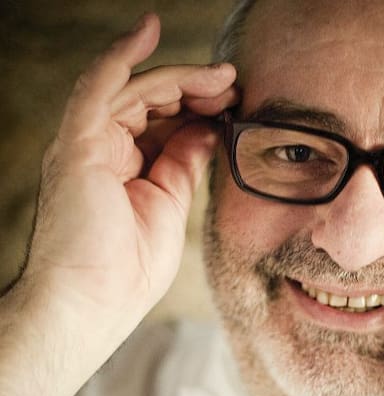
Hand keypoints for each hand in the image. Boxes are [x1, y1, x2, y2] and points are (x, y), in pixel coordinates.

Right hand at [24, 13, 237, 343]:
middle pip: (150, 99)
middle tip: (234, 84)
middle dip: (195, 88)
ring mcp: (88, 144)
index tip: (235, 101)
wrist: (94, 306)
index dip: (198, 105)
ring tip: (221, 78)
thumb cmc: (129, 271)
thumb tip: (208, 131)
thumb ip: (184, 162)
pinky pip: (98, 87)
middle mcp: (102, 149)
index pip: (162, 120)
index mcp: (125, 166)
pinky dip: (123, 56)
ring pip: (133, 90)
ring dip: (180, 77)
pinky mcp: (77, 145)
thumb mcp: (170, 205)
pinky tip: (149, 31)